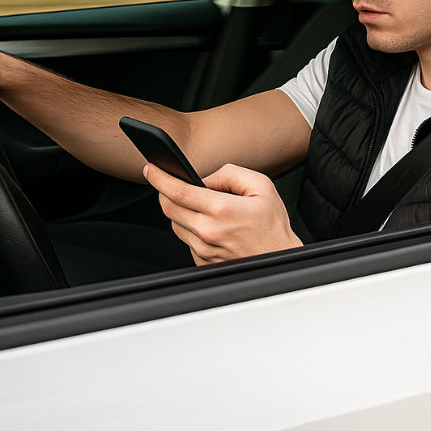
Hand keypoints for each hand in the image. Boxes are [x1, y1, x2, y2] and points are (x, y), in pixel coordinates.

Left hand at [143, 162, 302, 264]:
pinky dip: (190, 229)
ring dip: (179, 211)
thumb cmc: (272, 224)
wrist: (280, 259)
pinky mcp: (203, 262)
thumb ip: (229, 174)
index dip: (160, 178)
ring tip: (196, 204)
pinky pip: (186, 241)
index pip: (178, 191)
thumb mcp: (261, 185)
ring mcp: (204, 250)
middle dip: (164, 192)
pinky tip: (207, 224)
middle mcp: (209, 232)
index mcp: (222, 210)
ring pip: (176, 225)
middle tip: (168, 182)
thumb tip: (203, 179)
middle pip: (170, 208)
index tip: (150, 169)